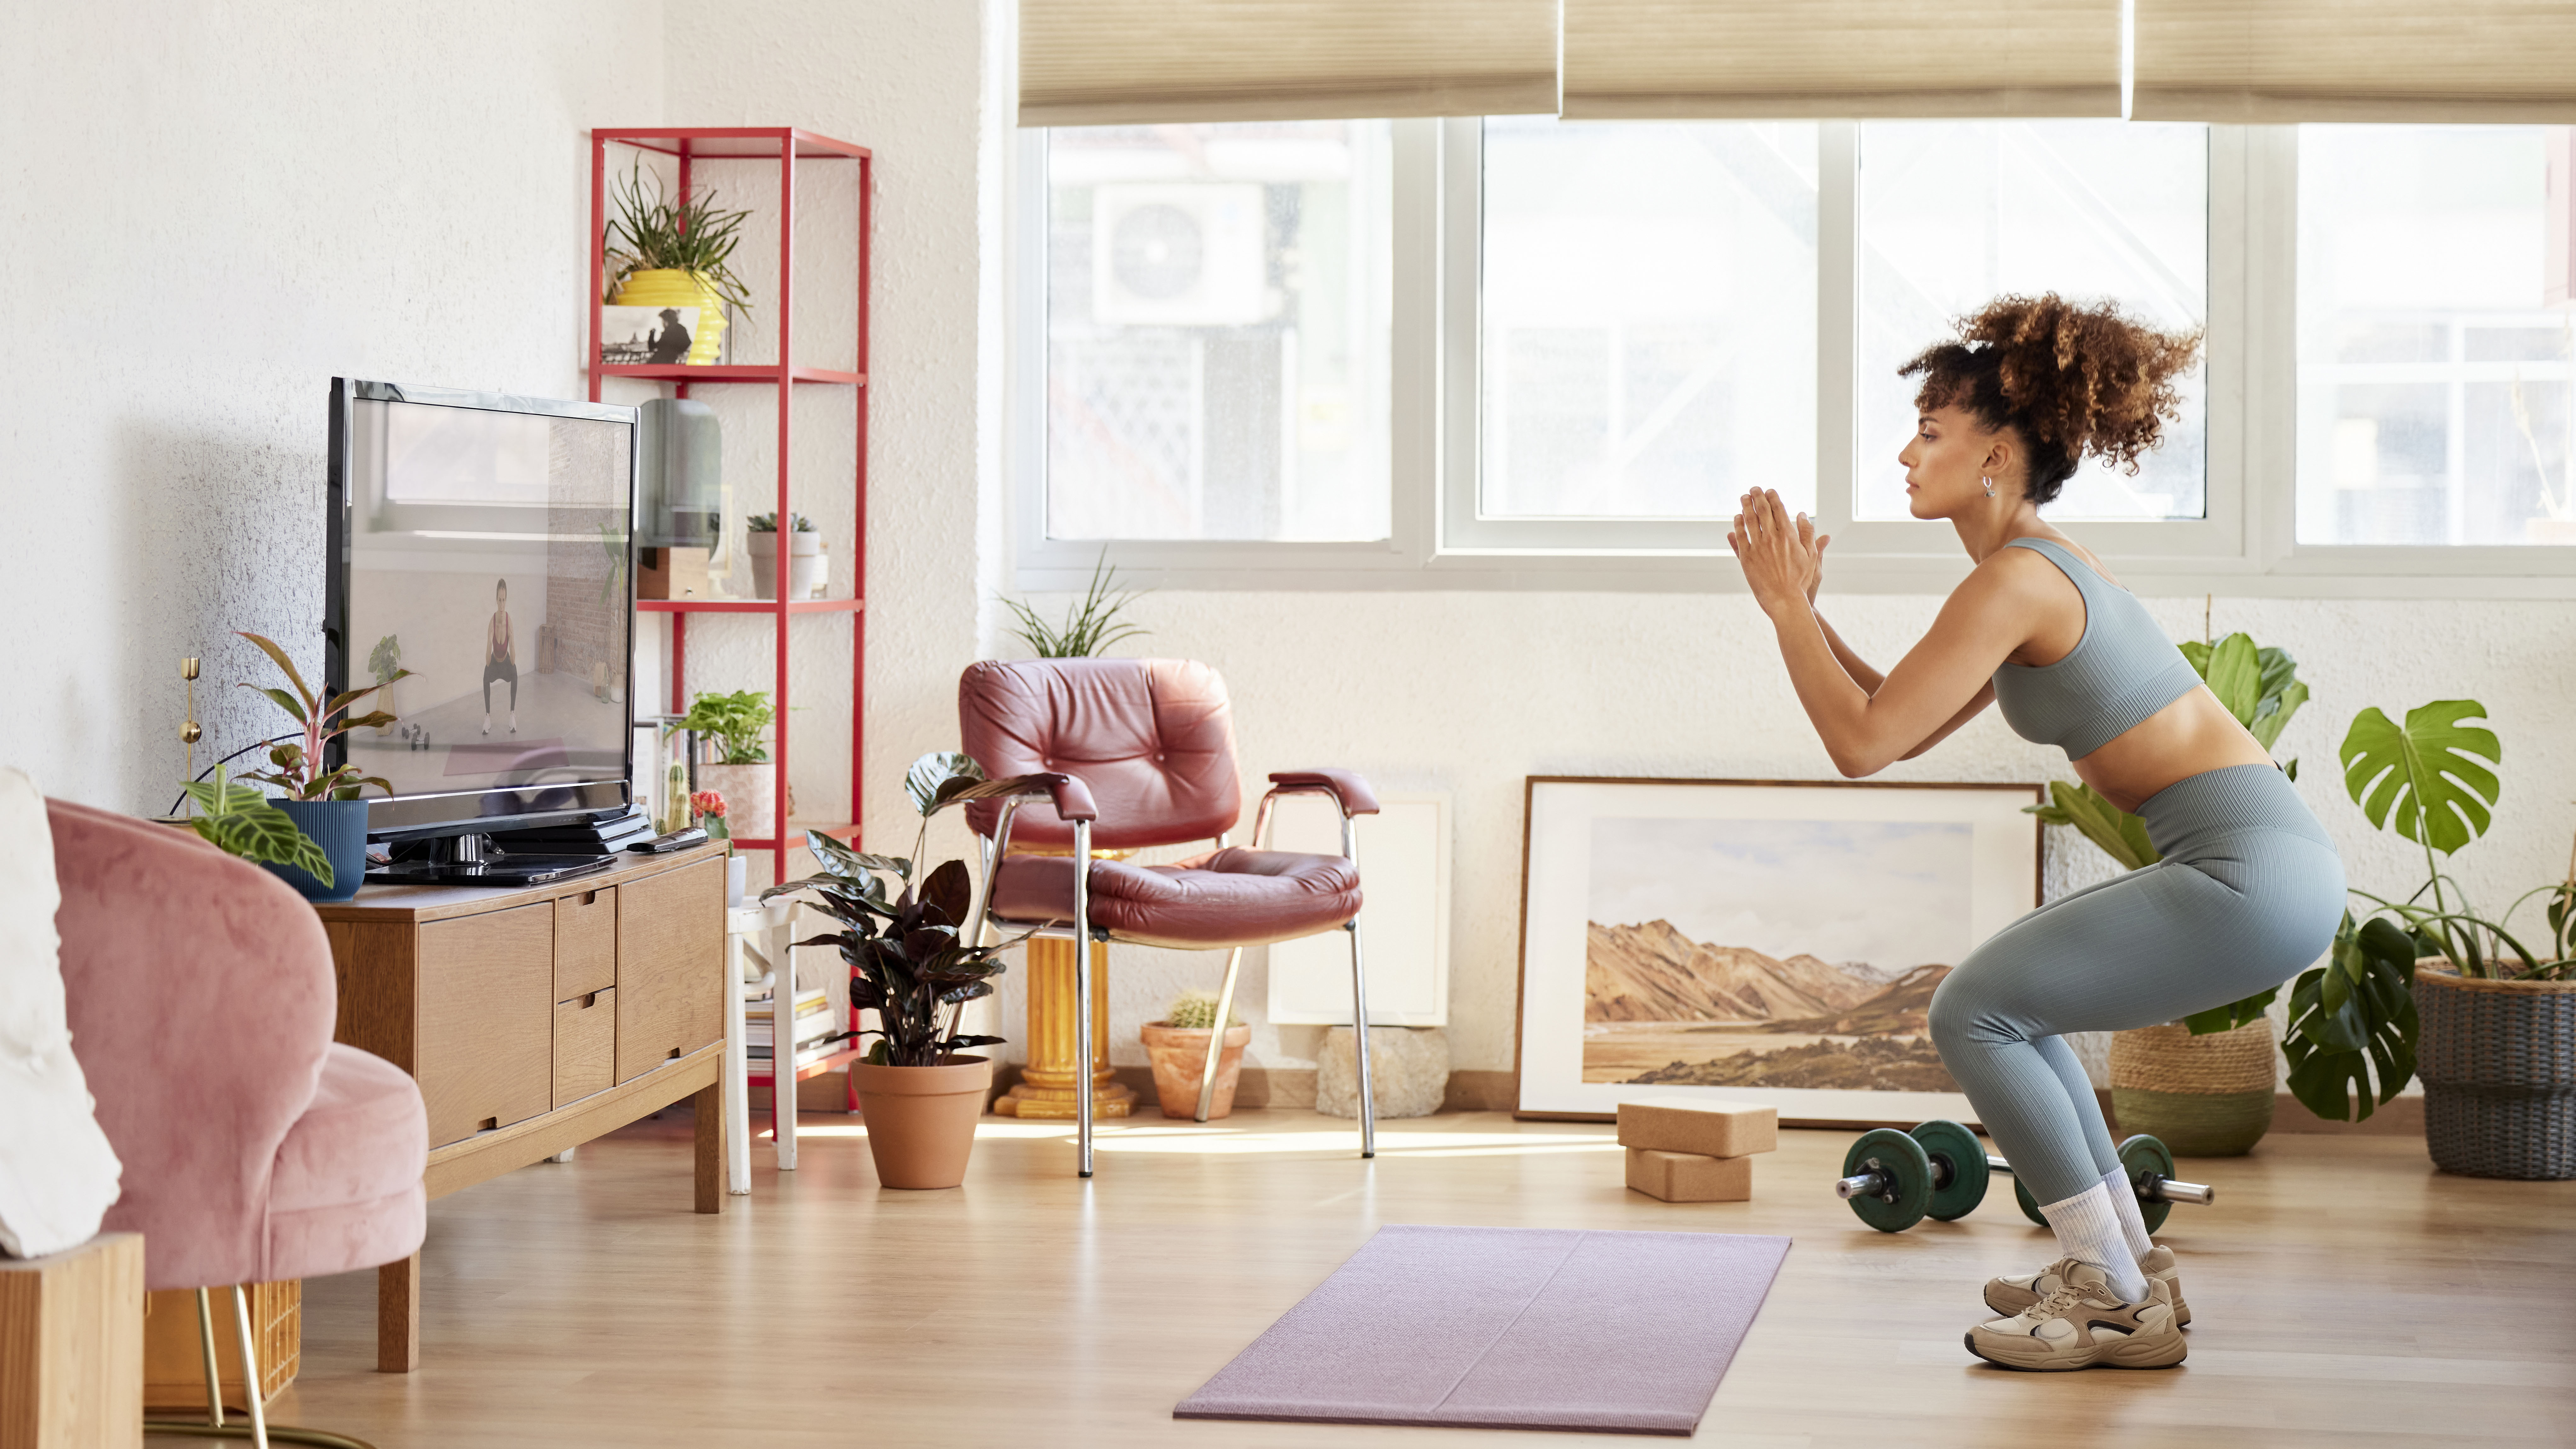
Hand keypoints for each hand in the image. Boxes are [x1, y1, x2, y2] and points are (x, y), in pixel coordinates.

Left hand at [1728, 489, 1828, 618]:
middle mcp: (1772, 538)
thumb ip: (1807, 533)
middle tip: (1754, 489)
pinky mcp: (1746, 558)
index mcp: (1788, 536)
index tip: (1770, 491)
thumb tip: (1802, 514)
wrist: (1784, 599)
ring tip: (1744, 497)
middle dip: (1758, 497)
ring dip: (1746, 506)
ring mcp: (1757, 547)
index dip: (1773, 498)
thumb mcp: (1811, 556)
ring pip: (1749, 521)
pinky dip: (1737, 525)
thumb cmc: (1800, 580)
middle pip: (1762, 511)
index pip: (1779, 509)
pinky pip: (1740, 536)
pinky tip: (1737, 518)